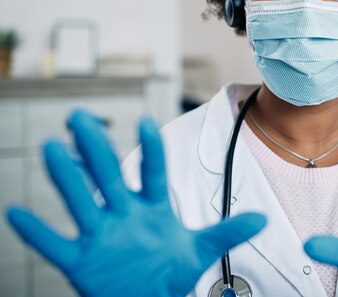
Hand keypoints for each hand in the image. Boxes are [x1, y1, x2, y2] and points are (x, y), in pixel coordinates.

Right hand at [6, 110, 265, 296]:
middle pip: (108, 176)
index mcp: (150, 208)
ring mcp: (100, 235)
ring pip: (80, 201)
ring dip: (66, 177)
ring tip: (51, 148)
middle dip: (95, 148)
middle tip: (80, 116)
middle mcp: (122, 214)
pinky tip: (15, 212)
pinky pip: (55, 244)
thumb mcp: (200, 251)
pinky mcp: (81, 261)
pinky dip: (36, 231)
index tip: (146, 120)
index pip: (152, 172)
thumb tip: (263, 219)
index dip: (150, 149)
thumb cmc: (169, 272)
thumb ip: (227, 233)